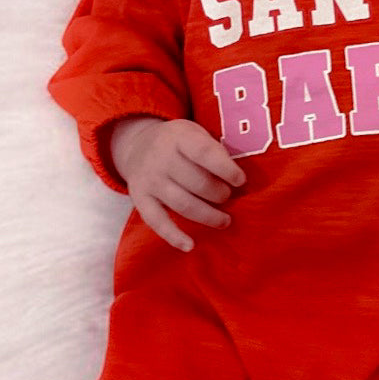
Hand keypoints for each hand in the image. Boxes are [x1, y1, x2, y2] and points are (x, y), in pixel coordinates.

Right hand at [110, 116, 246, 251]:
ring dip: (208, 216)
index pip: (205, 153)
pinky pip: (157, 221)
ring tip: (224, 220)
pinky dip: (174, 236)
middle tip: (228, 197)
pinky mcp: (140, 199)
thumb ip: (214, 151)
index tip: (241, 181)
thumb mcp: (195, 134)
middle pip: (196, 182)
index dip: (226, 169)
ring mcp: (150, 180)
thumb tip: (241, 181)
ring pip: (182, 204)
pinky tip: (190, 246)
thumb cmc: (180, 143)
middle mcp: (162, 158)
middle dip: (219, 194)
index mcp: (180, 137)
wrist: (137, 145)